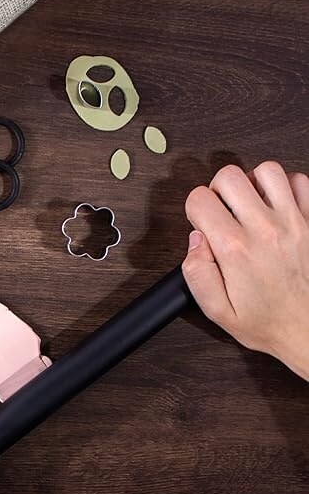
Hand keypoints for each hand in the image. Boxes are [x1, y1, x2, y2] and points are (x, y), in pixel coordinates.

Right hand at [183, 161, 308, 379]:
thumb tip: (195, 241)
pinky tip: (276, 206)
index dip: (194, 209)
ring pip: (266, 170)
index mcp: (236, 250)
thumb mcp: (218, 311)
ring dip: (252, 183)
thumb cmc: (269, 322)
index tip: (202, 223)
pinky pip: (300, 181)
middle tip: (221, 210)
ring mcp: (294, 222)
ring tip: (249, 204)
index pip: (200, 200)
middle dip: (217, 189)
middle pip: (229, 176)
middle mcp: (266, 230)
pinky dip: (285, 186)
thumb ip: (197, 274)